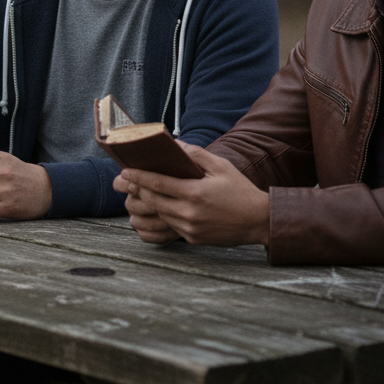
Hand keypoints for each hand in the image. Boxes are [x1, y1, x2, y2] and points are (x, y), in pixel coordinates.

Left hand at [112, 142, 269, 246]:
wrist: (258, 221)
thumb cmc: (240, 190)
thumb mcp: (220, 166)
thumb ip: (196, 154)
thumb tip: (174, 144)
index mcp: (195, 193)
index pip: (158, 184)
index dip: (138, 177)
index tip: (125, 171)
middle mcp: (190, 213)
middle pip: (153, 200)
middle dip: (138, 190)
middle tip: (127, 180)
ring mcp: (190, 229)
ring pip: (160, 214)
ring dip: (149, 203)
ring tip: (141, 191)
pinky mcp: (193, 239)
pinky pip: (170, 226)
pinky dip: (162, 215)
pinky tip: (160, 206)